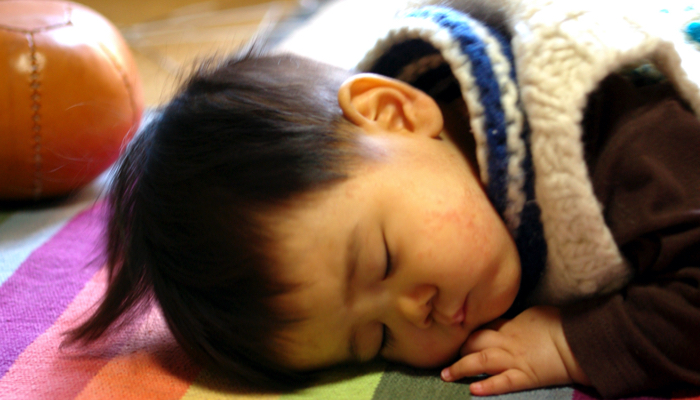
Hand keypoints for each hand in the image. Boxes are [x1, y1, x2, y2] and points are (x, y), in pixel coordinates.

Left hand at [441, 306, 589, 395]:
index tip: (457, 334)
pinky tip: (473, 389)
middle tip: (447, 355)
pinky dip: (488, 386)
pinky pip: (503, 382)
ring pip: (481, 361)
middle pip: (475, 342)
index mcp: (512, 325)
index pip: (484, 326)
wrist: (579, 340)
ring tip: (446, 375)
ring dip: (461, 368)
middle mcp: (508, 342)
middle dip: (460, 348)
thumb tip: (514, 320)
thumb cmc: (562, 324)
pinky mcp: (525, 377)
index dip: (469, 330)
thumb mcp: (536, 314)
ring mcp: (515, 360)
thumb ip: (520, 319)